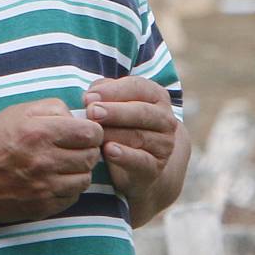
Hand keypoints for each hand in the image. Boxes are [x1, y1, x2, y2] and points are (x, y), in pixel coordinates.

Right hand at [0, 99, 104, 222]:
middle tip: (74, 148)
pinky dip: (68, 189)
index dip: (92, 131)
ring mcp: (44, 188)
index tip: (84, 132)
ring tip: (64, 165)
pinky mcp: (40, 207)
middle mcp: (45, 161)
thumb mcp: (18, 111)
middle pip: (91, 157)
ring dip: (79, 171)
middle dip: (87, 150)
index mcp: (41, 132)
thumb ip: (53, 108)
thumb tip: (78, 119)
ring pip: (84, 179)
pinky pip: (71, 198)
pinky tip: (54, 180)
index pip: (91, 133)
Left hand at [85, 77, 178, 209]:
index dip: (113, 91)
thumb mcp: (114, 105)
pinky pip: (141, 160)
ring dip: (114, 133)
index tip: (89, 97)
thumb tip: (90, 97)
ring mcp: (164, 143)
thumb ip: (103, 94)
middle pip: (141, 111)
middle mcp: (164, 118)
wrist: (137, 164)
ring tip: (95, 134)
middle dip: (114, 111)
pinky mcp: (156, 166)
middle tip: (92, 112)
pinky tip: (109, 151)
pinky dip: (125, 156)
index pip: (137, 87)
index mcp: (156, 96)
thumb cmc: (121, 125)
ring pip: (139, 136)